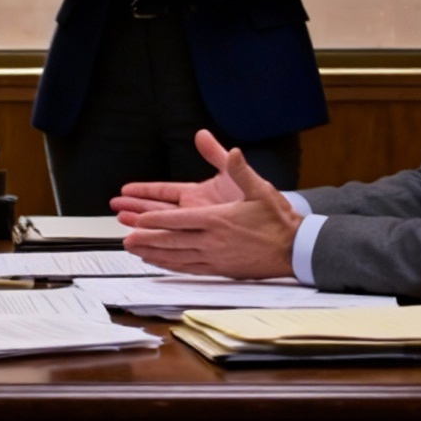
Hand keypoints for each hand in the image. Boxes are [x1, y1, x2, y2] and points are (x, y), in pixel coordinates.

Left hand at [116, 130, 301, 279]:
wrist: (295, 249)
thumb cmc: (278, 220)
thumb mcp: (261, 189)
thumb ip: (241, 170)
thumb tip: (233, 151)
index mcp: (218, 219)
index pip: (179, 219)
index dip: (155, 220)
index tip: (137, 219)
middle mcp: (213, 240)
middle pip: (172, 240)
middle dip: (146, 239)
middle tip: (125, 239)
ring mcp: (215, 258)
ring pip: (177, 257)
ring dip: (153, 254)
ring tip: (135, 252)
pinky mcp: (220, 269)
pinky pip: (189, 269)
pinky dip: (171, 266)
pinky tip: (160, 264)